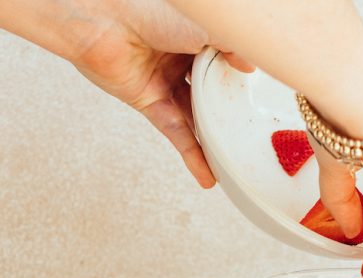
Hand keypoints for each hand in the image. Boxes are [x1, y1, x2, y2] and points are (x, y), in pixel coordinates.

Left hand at [70, 0, 252, 186]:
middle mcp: (180, 60)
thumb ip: (230, 45)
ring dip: (213, 143)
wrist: (102, 21)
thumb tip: (250, 67)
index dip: (240, 80)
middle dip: (230, 116)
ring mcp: (165, 83)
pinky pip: (176, 134)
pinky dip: (192, 156)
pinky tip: (208, 177)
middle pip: (212, 94)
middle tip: (251, 136)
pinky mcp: (150, 103)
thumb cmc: (148, 11)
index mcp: (194, 36)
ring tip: (234, 166)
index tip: (261, 99)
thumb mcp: (203, 25)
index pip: (224, 63)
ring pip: (196, 118)